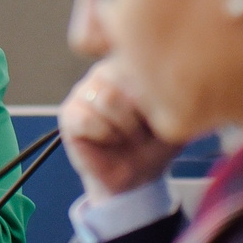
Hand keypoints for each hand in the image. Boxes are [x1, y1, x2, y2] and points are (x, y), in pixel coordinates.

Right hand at [59, 60, 182, 199]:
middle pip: (125, 79)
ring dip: (124, 127)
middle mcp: (104, 73)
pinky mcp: (69, 114)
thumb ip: (170, 94)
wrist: (137, 178)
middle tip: (142, 132)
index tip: (158, 115)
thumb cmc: (155, 144)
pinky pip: (88, 118)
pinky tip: (108, 141)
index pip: (143, 64)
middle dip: (140, 114)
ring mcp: (84, 91)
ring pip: (107, 99)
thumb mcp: (173, 116)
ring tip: (127, 138)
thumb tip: (165, 84)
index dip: (154, 95)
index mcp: (130, 67)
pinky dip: (105, 134)